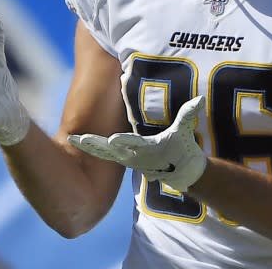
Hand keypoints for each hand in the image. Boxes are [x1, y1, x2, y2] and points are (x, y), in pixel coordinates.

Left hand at [68, 95, 206, 191]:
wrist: (182, 172)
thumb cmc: (183, 148)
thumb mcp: (186, 131)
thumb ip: (189, 114)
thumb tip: (200, 99)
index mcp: (150, 148)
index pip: (136, 144)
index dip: (125, 142)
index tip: (113, 140)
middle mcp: (136, 156)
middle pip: (113, 150)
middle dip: (97, 145)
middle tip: (80, 140)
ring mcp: (128, 159)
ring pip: (105, 153)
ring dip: (89, 146)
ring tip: (72, 139)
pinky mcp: (123, 159)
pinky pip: (104, 154)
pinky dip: (91, 149)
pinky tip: (76, 142)